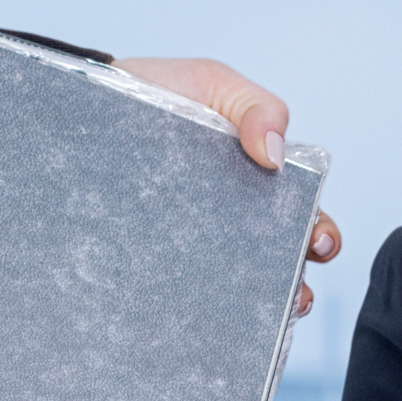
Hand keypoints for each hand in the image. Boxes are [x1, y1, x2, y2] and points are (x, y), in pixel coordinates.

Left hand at [115, 57, 341, 315]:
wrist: (83, 103)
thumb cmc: (157, 91)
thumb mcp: (212, 83)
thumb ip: (256, 107)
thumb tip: (276, 155)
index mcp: (256, 183)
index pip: (300, 217)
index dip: (318, 235)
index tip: (318, 244)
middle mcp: (231, 223)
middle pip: (277, 263)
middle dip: (296, 283)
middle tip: (295, 292)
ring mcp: (192, 247)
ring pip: (233, 288)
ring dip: (255, 306)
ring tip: (258, 314)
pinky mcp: (153, 262)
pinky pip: (176, 294)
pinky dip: (194, 311)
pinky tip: (197, 317)